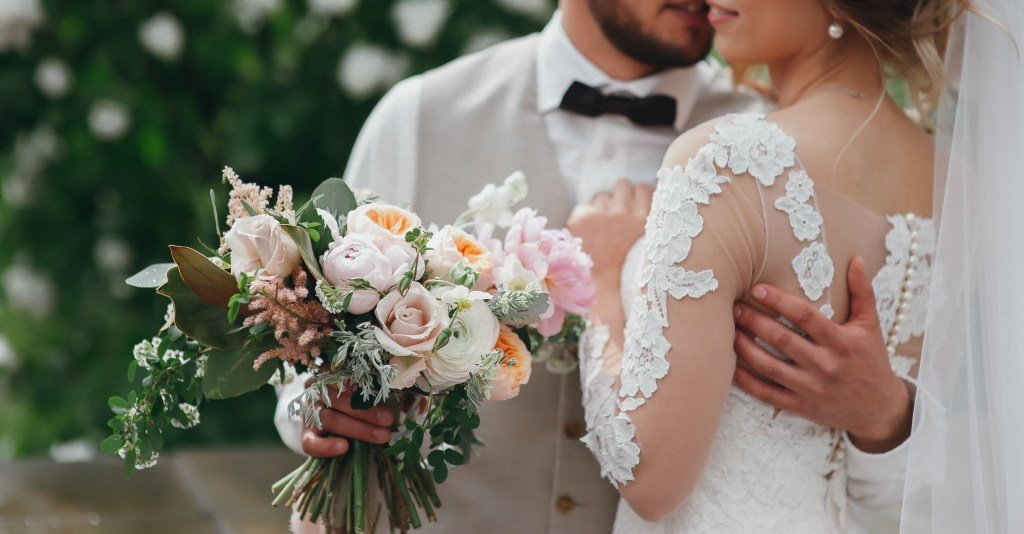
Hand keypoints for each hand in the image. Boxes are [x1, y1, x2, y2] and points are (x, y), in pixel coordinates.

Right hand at [300, 381, 394, 457]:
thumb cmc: (354, 403)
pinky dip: (327, 446)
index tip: (386, 394)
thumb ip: (376, 390)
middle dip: (366, 411)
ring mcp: (308, 413)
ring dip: (357, 428)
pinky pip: (311, 442)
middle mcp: (316, 391)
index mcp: (330, 374)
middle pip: (339, 399)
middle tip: (388, 419)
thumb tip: (406, 394)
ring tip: (381, 436)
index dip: (364, 385)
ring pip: (329, 418)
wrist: (328, 424)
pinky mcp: (304, 435)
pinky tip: (344, 447)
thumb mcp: (363, 391)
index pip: (344, 375)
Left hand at [567, 179, 652, 283]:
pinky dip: (584, 219)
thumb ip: (648, 215)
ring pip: (602, 196)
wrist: (602, 285)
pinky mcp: (583, 217)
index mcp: (645, 218)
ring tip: (602, 232)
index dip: (636, 196)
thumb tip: (649, 190)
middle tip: (615, 215)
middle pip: (622, 184)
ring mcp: (604, 214)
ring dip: (601, 209)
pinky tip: (589, 236)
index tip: (632, 208)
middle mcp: (626, 212)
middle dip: (618, 196)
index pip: (643, 188)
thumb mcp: (648, 240)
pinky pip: (584, 207)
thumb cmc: (627, 265)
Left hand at [731, 257, 912, 452]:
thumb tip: (856, 259)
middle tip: (734, 308)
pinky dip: (746, 381)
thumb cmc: (871, 361)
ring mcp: (812, 388)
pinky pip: (767, 394)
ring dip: (744, 348)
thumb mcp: (871, 326)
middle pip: (781, 339)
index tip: (757, 289)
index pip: (805, 316)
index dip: (779, 301)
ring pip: (769, 366)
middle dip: (754, 321)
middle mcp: (825, 365)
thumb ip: (862, 292)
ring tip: (728, 331)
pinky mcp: (802, 407)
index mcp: (841, 342)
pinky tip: (730, 367)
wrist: (879, 409)